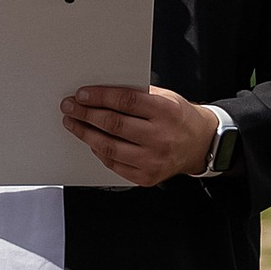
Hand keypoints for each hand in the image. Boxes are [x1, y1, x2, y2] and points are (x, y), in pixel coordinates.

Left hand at [61, 83, 222, 187]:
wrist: (200, 144)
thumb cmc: (179, 118)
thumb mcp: (165, 98)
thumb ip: (137, 95)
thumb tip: (101, 93)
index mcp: (165, 112)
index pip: (125, 101)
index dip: (99, 97)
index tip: (82, 94)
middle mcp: (160, 137)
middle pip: (113, 125)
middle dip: (86, 114)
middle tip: (70, 107)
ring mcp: (153, 160)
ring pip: (109, 147)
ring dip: (86, 134)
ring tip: (74, 124)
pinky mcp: (146, 177)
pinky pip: (114, 164)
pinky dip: (99, 151)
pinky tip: (92, 141)